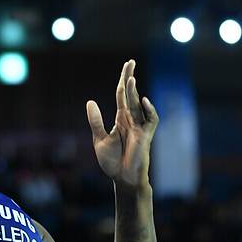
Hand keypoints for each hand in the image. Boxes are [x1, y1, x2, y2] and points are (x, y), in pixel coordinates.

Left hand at [86, 59, 157, 186]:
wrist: (122, 179)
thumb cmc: (112, 162)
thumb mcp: (100, 140)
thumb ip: (95, 121)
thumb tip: (90, 101)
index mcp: (120, 118)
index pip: (122, 95)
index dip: (123, 80)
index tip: (127, 65)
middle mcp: (131, 119)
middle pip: (131, 94)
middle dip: (130, 78)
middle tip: (130, 62)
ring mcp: (139, 127)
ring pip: (138, 104)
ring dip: (134, 92)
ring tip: (130, 79)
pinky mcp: (146, 136)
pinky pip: (151, 120)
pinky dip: (149, 110)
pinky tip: (143, 101)